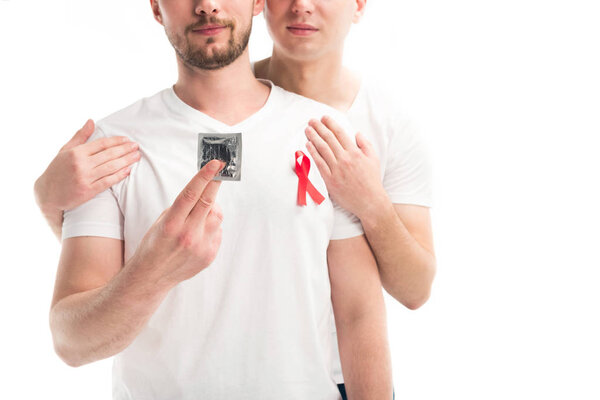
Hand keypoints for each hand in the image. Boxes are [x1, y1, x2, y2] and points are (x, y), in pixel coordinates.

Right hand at [34, 119, 140, 211]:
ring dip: (126, 161)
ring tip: (136, 157)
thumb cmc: (57, 170)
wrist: (48, 194)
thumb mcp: (65, 150)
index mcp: (76, 152)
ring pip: (111, 167)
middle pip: (109, 155)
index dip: (117, 141)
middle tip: (137, 147)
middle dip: (125, 150)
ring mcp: (85, 178)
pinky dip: (119, 175)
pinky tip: (128, 170)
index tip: (127, 140)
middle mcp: (81, 164)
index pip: (102, 144)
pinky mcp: (88, 191)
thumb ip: (80, 136)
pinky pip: (108, 181)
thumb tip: (91, 121)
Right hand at [128, 160, 225, 287]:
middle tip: (221, 170)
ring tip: (199, 213)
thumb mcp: (161, 222)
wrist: (152, 277)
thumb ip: (182, 207)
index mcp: (172, 224)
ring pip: (217, 216)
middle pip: (208, 202)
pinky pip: (217, 232)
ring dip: (212, 208)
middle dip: (215, 183)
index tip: (216, 164)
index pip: (191, 194)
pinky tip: (198, 232)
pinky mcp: (210, 255)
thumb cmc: (154, 245)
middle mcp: (188, 235)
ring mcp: (201, 247)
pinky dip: (211, 226)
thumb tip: (203, 191)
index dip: (205, 176)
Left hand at [305, 116, 386, 218]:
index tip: (324, 118)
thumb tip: (356, 133)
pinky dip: (312, 153)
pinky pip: (319, 164)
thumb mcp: (373, 159)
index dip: (330, 124)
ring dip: (313, 137)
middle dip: (319, 128)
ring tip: (307, 130)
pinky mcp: (330, 180)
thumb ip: (365, 144)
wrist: (369, 201)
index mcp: (355, 152)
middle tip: (311, 121)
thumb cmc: (372, 180)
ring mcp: (336, 170)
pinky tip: (307, 146)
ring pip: (322, 149)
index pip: (340, 134)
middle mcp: (345, 159)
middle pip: (329, 139)